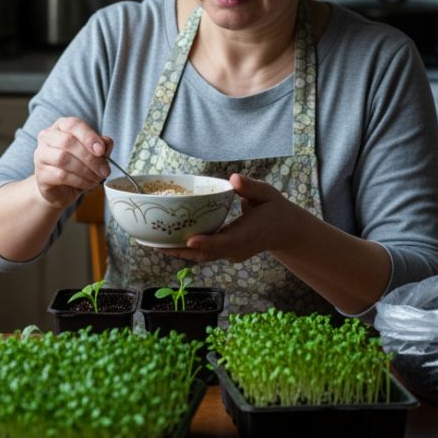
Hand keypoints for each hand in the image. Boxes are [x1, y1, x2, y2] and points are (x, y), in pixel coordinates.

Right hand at [32, 117, 112, 209]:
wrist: (60, 189)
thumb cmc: (77, 166)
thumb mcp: (93, 153)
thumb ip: (102, 145)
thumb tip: (106, 143)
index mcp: (61, 126)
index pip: (73, 124)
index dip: (89, 136)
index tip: (101, 150)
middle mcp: (47, 137)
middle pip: (68, 142)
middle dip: (90, 157)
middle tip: (104, 170)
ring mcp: (40, 155)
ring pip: (63, 159)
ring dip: (85, 171)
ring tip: (97, 178)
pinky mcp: (41, 174)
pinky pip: (61, 176)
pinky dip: (79, 181)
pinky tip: (88, 184)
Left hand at [162, 173, 301, 263]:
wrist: (285, 232)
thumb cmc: (275, 210)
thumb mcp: (267, 194)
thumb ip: (251, 187)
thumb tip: (234, 179)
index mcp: (247, 235)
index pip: (225, 242)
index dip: (207, 242)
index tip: (189, 241)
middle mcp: (236, 249)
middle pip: (205, 254)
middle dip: (180, 251)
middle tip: (154, 244)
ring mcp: (230, 254)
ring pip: (201, 257)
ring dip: (177, 252)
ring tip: (152, 244)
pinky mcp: (225, 254)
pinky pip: (203, 254)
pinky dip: (185, 250)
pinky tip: (165, 242)